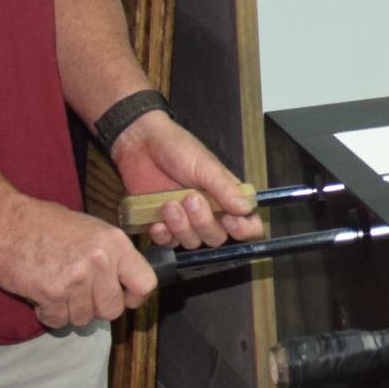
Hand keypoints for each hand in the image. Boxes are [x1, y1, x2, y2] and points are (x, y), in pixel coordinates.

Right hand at [0, 197, 156, 330]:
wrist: (3, 221)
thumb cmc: (43, 223)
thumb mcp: (90, 229)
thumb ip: (111, 256)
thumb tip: (126, 284)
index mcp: (115, 243)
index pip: (145, 283)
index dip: (134, 296)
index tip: (122, 297)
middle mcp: (100, 261)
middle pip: (113, 309)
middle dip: (96, 308)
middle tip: (79, 295)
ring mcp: (76, 279)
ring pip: (84, 319)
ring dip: (70, 311)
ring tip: (57, 290)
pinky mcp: (51, 293)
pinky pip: (58, 321)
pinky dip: (49, 314)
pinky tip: (41, 296)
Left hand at [113, 109, 266, 249]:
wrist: (139, 144)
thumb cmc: (177, 148)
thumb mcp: (205, 165)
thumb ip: (225, 188)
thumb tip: (246, 209)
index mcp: (228, 197)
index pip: (249, 225)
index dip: (244, 231)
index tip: (230, 221)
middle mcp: (210, 213)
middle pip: (218, 238)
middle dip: (204, 223)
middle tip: (190, 198)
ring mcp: (186, 221)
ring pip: (193, 243)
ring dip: (181, 227)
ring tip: (169, 204)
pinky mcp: (163, 224)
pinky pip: (168, 243)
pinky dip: (163, 236)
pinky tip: (156, 222)